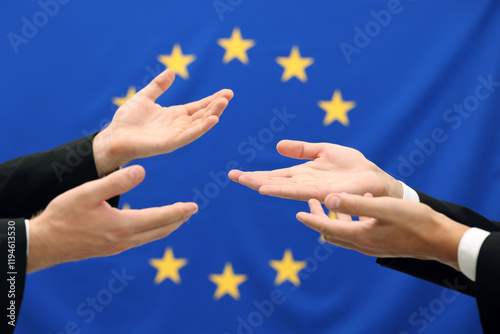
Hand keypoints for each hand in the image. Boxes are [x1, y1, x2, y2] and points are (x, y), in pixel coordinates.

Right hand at [27, 165, 197, 272]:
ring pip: (151, 238)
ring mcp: (117, 247)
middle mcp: (125, 240)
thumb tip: (142, 170)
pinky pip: (139, 241)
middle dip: (178, 220)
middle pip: (160, 231)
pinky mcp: (109, 249)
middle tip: (191, 211)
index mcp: (123, 225)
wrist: (43, 244)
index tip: (194, 205)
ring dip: (166, 227)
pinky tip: (149, 226)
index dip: (179, 211)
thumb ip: (116, 181)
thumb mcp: (87, 193)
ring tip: (176, 218)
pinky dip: (152, 232)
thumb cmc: (63, 215)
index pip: (160, 218)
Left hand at [93, 69, 233, 175]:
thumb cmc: (127, 120)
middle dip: (216, 105)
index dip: (212, 100)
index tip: (226, 92)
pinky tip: (213, 120)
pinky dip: (202, 128)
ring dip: (213, 114)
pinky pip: (189, 136)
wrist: (113, 137)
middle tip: (229, 95)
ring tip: (224, 103)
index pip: (198, 107)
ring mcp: (176, 135)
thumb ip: (158, 86)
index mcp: (174, 115)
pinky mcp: (170, 143)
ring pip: (199, 124)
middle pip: (202, 114)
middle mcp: (178, 126)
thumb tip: (172, 71)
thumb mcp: (145, 97)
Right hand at [228, 140, 402, 201]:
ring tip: (244, 181)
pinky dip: (280, 190)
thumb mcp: (323, 151)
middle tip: (231, 177)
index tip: (235, 173)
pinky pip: (297, 191)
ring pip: (280, 188)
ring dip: (261, 185)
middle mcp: (302, 184)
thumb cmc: (352, 166)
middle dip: (252, 180)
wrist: (374, 179)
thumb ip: (302, 149)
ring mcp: (311, 190)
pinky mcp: (322, 193)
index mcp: (301, 174)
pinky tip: (266, 189)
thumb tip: (278, 146)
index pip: (273, 175)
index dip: (255, 175)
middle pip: (272, 183)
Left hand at [296, 193, 469, 269]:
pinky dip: (352, 220)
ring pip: (344, 234)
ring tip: (332, 203)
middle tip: (311, 204)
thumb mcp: (383, 208)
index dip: (311, 220)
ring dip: (335, 219)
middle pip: (331, 233)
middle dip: (319, 219)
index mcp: (359, 236)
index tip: (298, 213)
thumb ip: (355, 202)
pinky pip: (358, 234)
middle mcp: (362, 244)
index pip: (326, 228)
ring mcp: (372, 246)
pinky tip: (362, 205)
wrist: (440, 240)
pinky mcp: (381, 244)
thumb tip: (327, 198)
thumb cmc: (414, 221)